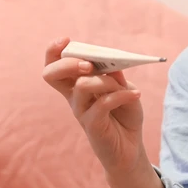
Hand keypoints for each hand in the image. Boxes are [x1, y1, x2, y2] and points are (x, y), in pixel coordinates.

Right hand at [43, 37, 145, 175]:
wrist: (130, 147)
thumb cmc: (124, 115)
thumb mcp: (123, 88)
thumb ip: (115, 76)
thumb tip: (110, 67)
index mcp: (76, 84)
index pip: (53, 65)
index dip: (53, 51)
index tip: (66, 40)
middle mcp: (73, 97)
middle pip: (51, 74)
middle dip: (68, 63)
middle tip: (88, 65)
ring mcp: (81, 111)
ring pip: (82, 85)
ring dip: (104, 79)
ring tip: (120, 84)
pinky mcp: (93, 125)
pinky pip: (103, 103)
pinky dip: (121, 95)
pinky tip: (136, 95)